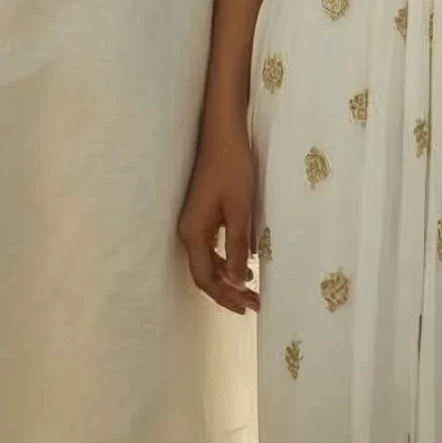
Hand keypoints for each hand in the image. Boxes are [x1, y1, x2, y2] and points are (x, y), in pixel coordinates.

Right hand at [177, 120, 260, 314]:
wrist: (223, 135)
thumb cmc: (233, 169)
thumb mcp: (240, 210)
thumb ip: (236, 247)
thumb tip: (234, 282)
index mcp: (194, 233)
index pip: (204, 277)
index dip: (223, 296)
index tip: (246, 307)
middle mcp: (188, 231)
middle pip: (204, 273)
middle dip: (227, 292)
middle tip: (253, 304)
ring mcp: (194, 222)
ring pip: (207, 261)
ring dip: (227, 278)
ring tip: (250, 290)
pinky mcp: (203, 214)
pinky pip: (210, 247)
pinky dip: (225, 261)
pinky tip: (243, 265)